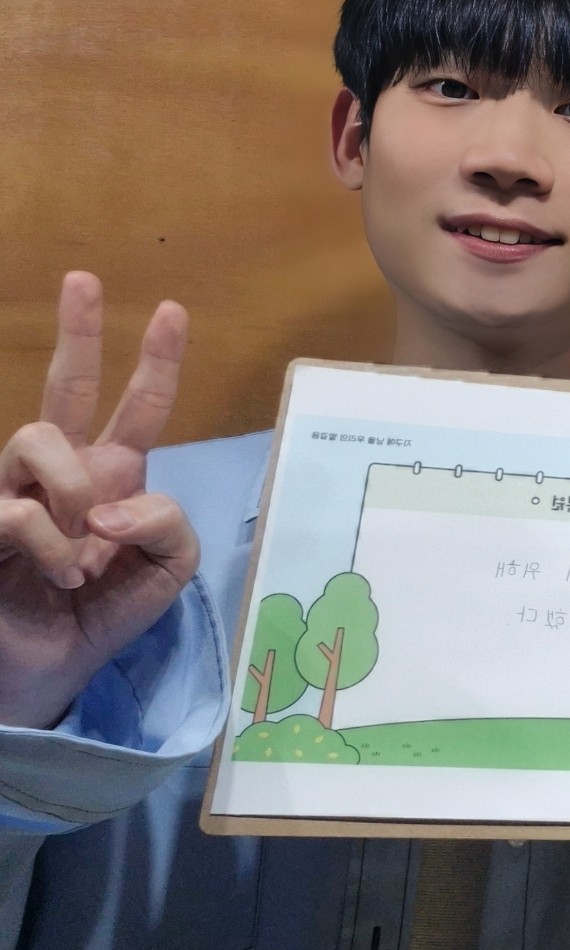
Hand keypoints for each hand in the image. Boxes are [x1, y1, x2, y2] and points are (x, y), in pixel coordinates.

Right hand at [0, 273, 196, 730]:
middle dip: (80, 333)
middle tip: (85, 280)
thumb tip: (114, 504)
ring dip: (73, 494)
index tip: (173, 310)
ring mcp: (13, 493)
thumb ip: (168, 524)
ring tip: (81, 554)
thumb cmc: (102, 612)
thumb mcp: (169, 570)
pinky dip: (54, 548)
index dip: (157, 362)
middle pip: (65, 390)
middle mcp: (61, 474)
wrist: (51, 669)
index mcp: (112, 478)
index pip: (137, 408)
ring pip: (42, 440)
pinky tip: (56, 578)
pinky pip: (21, 512)